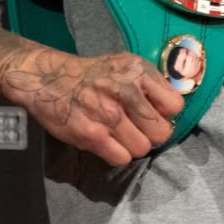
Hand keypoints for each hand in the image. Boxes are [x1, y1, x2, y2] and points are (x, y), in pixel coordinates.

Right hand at [2, 47, 184, 166]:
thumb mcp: (127, 65)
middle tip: (137, 128)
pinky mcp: (91, 135)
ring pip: (142, 148)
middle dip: (151, 134)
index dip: (165, 113)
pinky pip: (121, 158)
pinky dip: (117, 153)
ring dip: (133, 145)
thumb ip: (152, 84)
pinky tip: (108, 141)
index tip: (153, 112)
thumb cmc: (94, 75)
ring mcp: (108, 114)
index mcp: (139, 71)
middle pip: (161, 132)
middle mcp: (126, 91)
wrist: (49, 79)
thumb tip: (173, 111)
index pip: (175, 106)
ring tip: (120, 134)